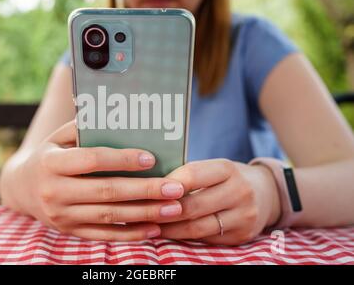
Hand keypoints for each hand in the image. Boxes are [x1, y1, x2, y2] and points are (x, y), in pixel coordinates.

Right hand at [0, 120, 185, 241]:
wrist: (21, 189)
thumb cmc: (49, 156)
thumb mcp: (58, 137)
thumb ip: (83, 125)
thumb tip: (116, 112)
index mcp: (51, 163)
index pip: (92, 160)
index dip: (122, 159)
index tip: (151, 158)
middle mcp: (54, 191)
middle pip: (106, 191)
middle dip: (144, 190)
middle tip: (175, 187)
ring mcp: (62, 215)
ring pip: (109, 215)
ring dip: (145, 213)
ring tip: (173, 207)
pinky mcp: (70, 231)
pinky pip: (104, 235)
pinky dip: (131, 234)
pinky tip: (154, 228)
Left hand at [157, 159, 280, 244]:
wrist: (267, 194)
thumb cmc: (228, 178)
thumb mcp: (215, 168)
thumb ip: (190, 174)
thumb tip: (152, 183)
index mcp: (228, 169)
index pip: (193, 175)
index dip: (168, 184)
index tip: (148, 189)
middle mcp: (239, 192)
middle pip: (193, 206)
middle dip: (164, 211)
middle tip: (141, 212)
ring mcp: (243, 216)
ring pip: (198, 227)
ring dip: (170, 228)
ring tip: (150, 226)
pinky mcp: (241, 236)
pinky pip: (206, 239)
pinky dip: (184, 237)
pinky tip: (170, 233)